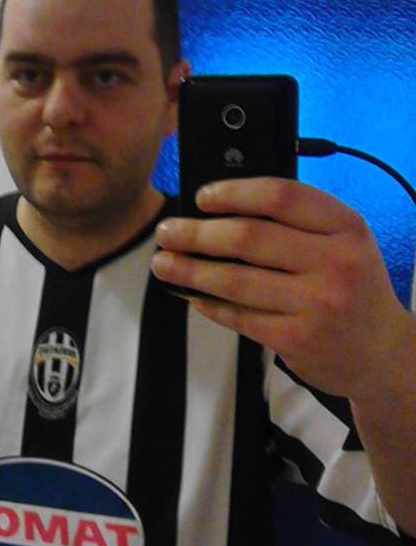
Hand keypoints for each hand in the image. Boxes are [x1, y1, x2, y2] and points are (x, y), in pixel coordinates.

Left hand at [151, 178, 408, 398]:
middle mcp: (335, 264)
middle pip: (249, 238)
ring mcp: (316, 305)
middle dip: (197, 234)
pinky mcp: (296, 340)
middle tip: (168, 231)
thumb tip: (224, 209)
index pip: (282, 197)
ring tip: (164, 263)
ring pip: (236, 281)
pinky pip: (239, 316)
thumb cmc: (351, 287)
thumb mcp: (343, 243)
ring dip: (190, 270)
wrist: (382, 353)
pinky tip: (192, 294)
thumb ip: (298, 223)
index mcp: (346, 228)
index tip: (202, 196)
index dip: (234, 193)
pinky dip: (208, 304)